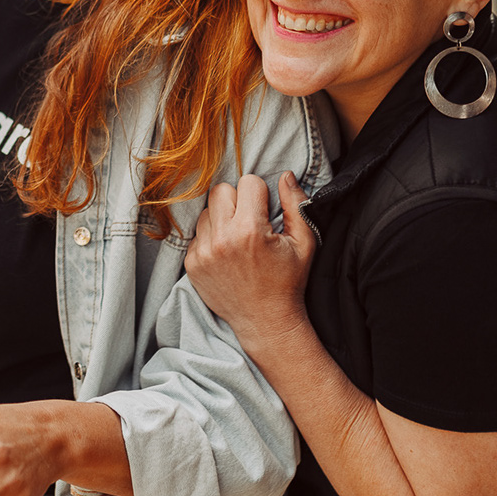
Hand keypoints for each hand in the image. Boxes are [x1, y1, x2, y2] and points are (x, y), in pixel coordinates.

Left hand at [184, 171, 315, 354]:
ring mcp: (203, 252)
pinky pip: (197, 234)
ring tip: (238, 239)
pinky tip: (226, 254)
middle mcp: (222, 239)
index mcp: (250, 230)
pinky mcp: (192, 263)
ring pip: (206, 211)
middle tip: (249, 221)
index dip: (260, 194)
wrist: (265, 321)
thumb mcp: (304, 243)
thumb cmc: (288, 281)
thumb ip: (296, 204)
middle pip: (220, 190)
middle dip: (236, 201)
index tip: (265, 212)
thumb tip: (285, 174)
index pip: (247, 182)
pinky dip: (210, 238)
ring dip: (221, 219)